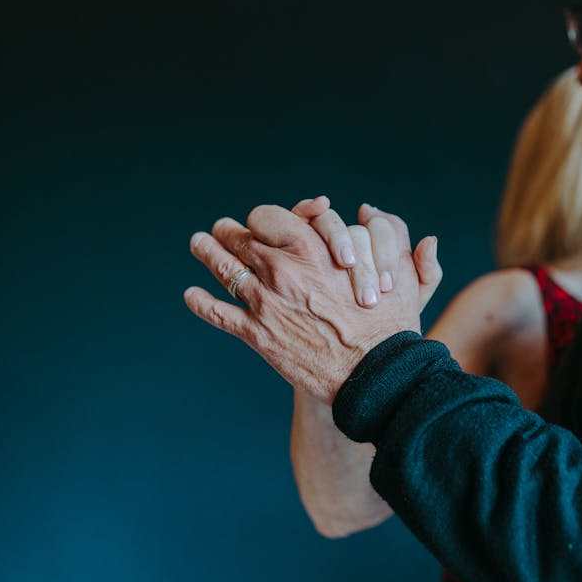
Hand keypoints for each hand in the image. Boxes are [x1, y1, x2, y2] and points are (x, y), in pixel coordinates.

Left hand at [184, 204, 421, 403]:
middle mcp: (281, 270)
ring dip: (206, 252)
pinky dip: (200, 303)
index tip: (259, 222)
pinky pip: (219, 313)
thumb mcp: (390, 267)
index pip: (267, 217)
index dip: (261, 218)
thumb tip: (370, 209)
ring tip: (198, 243)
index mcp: (310, 248)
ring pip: (223, 269)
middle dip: (228, 231)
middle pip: (240, 239)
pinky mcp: (258, 334)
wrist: (373, 373)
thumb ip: (385, 233)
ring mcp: (265, 302)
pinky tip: (191, 295)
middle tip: (219, 228)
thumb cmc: (389, 321)